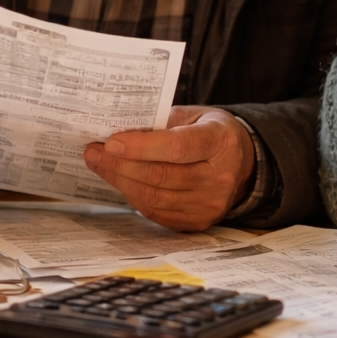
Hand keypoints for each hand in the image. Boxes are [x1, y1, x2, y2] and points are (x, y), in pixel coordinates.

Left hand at [83, 106, 255, 231]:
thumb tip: (119, 131)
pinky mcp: (199, 222)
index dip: (141, 147)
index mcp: (220, 142)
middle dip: (120, 164)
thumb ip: (162, 122)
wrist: (242, 162)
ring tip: (100, 165)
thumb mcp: (194, 115)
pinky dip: (134, 197)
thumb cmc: (211, 132)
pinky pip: (157, 213)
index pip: (178, 147)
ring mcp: (211, 204)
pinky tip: (121, 182)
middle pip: (161, 175)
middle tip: (94, 152)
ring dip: (121, 182)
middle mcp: (220, 177)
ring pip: (154, 198)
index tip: (111, 142)